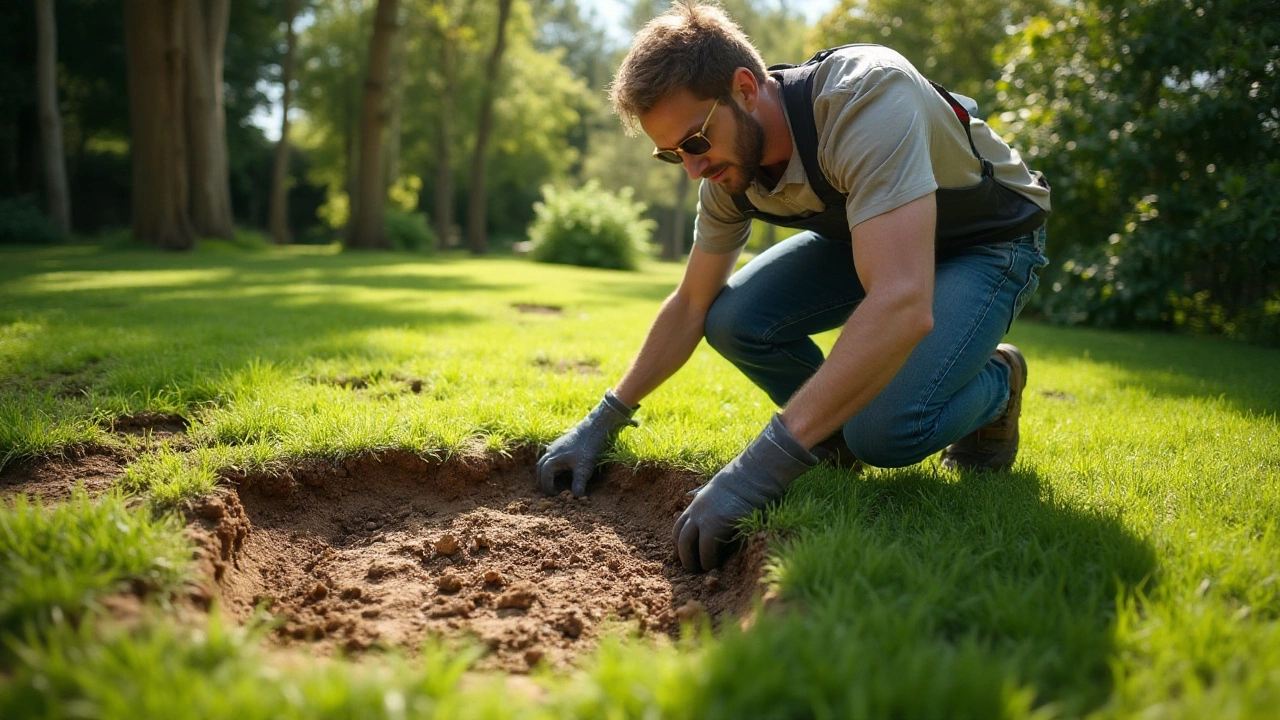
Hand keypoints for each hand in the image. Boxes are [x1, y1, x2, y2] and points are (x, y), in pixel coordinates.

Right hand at [536, 390, 637, 496]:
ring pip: (544, 461)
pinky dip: (550, 465)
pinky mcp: (560, 443)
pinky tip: (560, 468)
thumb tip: (577, 498)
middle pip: (540, 469)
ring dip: (545, 473)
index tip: (555, 496)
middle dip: (542, 481)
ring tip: (552, 482)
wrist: (594, 427)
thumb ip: (578, 483)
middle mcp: (550, 452)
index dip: (548, 489)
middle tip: (549, 492)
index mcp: (552, 460)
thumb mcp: (584, 468)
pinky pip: (550, 455)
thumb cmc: (588, 448)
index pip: (544, 478)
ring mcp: (554, 446)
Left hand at [673, 414, 815, 571]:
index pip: (678, 528)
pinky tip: (714, 566)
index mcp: (696, 504)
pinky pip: (707, 550)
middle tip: (690, 569)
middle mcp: (696, 512)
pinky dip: (708, 561)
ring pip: (688, 546)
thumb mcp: (716, 487)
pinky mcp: (716, 526)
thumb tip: (689, 494)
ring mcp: (704, 519)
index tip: (682, 554)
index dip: (678, 544)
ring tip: (701, 571)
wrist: (753, 475)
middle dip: (683, 556)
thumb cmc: (741, 482)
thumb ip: (702, 494)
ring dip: (693, 562)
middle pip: (680, 539)